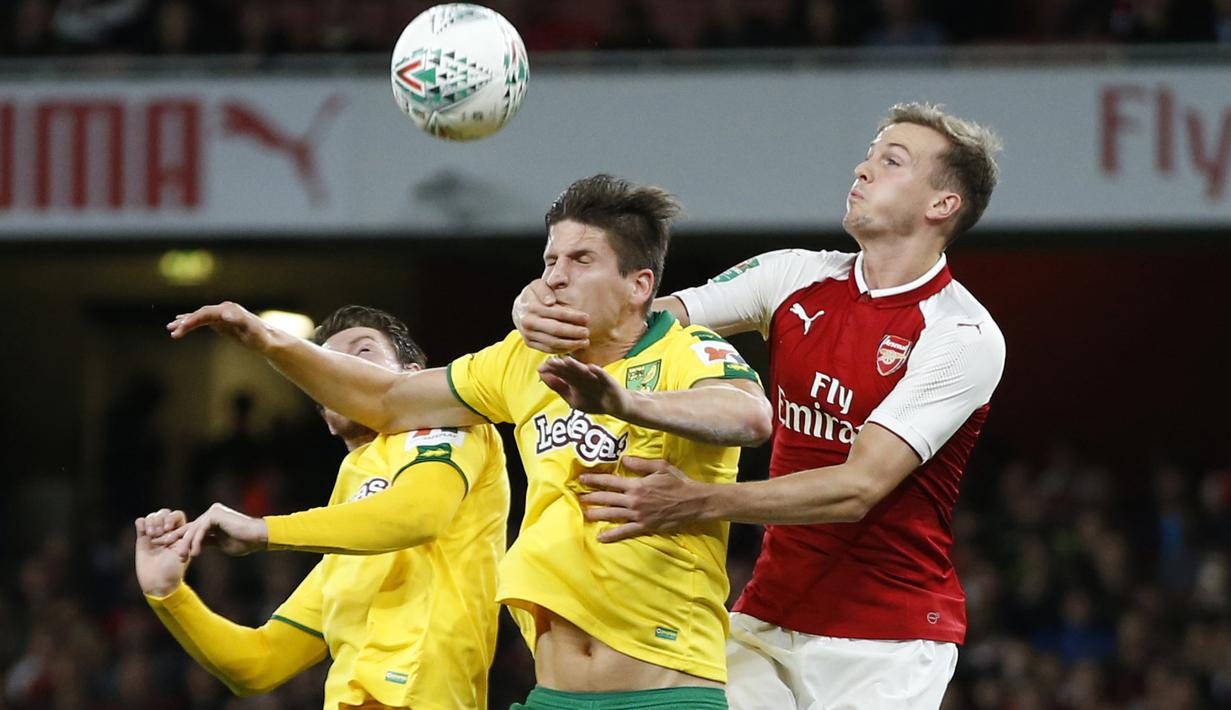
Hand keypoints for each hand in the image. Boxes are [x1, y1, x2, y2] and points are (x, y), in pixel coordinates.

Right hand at [135, 509, 189, 596]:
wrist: (158, 582)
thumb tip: (192, 525)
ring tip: (151, 535)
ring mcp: (154, 535)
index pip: (176, 515)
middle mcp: (167, 532)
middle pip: (164, 513)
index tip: (168, 529)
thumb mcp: (184, 552)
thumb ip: (186, 538)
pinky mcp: (141, 539)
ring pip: (152, 516)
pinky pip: (140, 523)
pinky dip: (141, 523)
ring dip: (151, 522)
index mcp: (179, 533)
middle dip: (160, 520)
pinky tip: (144, 532)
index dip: (171, 518)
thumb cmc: (174, 569)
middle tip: (158, 533)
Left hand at [156, 503, 268, 557]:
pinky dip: (197, 541)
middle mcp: (211, 514)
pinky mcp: (215, 514)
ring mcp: (213, 512)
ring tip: (181, 557)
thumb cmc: (244, 542)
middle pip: (189, 528)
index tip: (166, 548)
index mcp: (212, 520)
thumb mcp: (220, 544)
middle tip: (167, 551)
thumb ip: (207, 542)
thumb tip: (194, 547)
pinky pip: (202, 529)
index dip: (179, 540)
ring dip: (186, 544)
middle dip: (176, 540)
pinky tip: (195, 553)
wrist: (258, 537)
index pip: (191, 530)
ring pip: (194, 530)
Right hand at [166, 302, 279, 353]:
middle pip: (200, 314)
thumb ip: (240, 320)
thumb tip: (225, 314)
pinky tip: (180, 324)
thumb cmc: (261, 336)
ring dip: (185, 322)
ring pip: (199, 317)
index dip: (193, 319)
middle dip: (186, 322)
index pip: (206, 313)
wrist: (268, 340)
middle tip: (172, 331)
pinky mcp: (221, 322)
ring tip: (171, 329)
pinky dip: (191, 322)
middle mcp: (224, 309)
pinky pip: (202, 321)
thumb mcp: (251, 329)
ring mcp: (221, 315)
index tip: (182, 327)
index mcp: (229, 309)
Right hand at [513, 279, 589, 353]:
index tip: (587, 318)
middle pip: (555, 330)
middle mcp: (528, 322)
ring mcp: (528, 334)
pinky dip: (562, 349)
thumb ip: (545, 289)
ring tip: (585, 342)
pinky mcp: (529, 343)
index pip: (557, 313)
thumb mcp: (538, 285)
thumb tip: (550, 301)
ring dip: (571, 344)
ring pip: (552, 342)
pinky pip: (548, 349)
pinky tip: (574, 346)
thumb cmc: (535, 295)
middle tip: (587, 333)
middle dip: (574, 332)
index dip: (573, 316)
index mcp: (532, 307)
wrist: (519, 309)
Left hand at [538, 356, 629, 415]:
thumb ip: (557, 386)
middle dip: (561, 367)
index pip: (561, 373)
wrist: (617, 405)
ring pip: (585, 373)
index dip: (552, 370)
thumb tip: (541, 374)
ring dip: (577, 366)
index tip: (541, 367)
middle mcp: (585, 376)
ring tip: (567, 360)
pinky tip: (592, 367)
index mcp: (575, 379)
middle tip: (551, 361)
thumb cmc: (593, 399)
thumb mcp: (572, 396)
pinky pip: (603, 377)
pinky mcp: (609, 382)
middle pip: (571, 371)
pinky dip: (598, 372)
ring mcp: (597, 379)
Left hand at [578, 456, 709, 541]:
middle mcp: (634, 500)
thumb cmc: (678, 482)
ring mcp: (638, 515)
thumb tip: (624, 459)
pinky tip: (601, 537)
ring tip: (584, 514)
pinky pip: (625, 532)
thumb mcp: (661, 466)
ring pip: (612, 515)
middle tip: (577, 497)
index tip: (582, 480)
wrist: (694, 502)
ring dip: (597, 514)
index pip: (610, 481)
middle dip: (591, 497)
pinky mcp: (645, 526)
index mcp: (637, 484)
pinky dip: (612, 535)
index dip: (594, 480)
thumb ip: (641, 464)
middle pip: (607, 498)